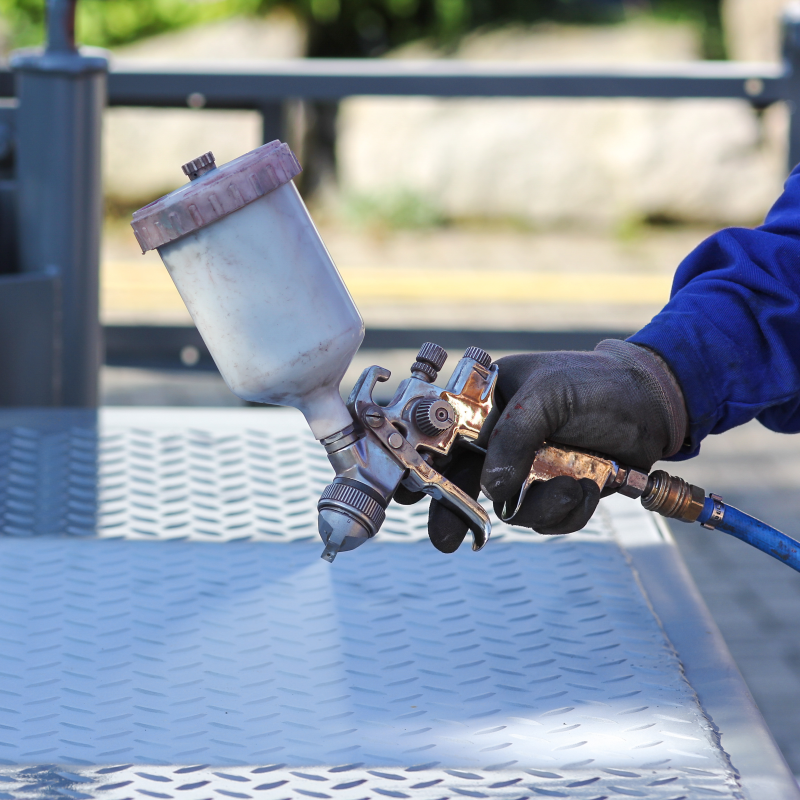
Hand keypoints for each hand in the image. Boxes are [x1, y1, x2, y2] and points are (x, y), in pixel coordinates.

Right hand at [398, 340, 687, 551]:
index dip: (420, 464)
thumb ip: (513, 437)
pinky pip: (545, 518)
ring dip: (538, 508)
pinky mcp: (554, 488)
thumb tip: (491, 490)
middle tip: (446, 540)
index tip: (410, 494)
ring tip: (572, 487)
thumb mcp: (546, 395)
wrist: (652, 404)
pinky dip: (565, 512)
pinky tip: (586, 488)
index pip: (439, 437)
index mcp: (484, 406)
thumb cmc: (592, 383)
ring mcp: (527, 467)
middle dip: (453, 512)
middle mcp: (499, 439)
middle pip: (462, 482)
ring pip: (508, 507)